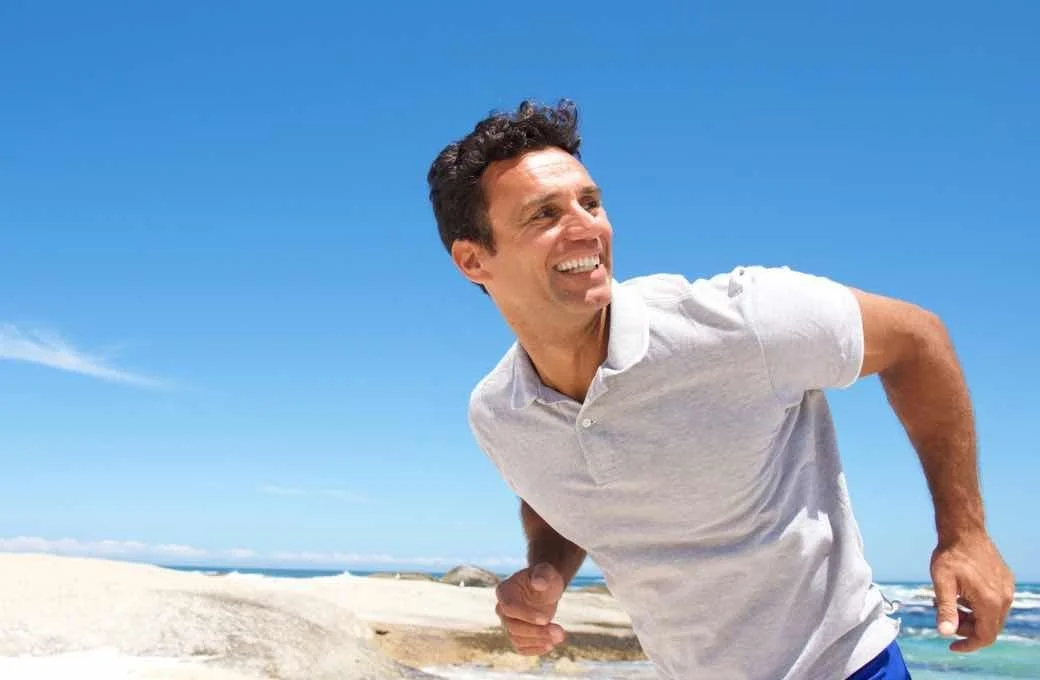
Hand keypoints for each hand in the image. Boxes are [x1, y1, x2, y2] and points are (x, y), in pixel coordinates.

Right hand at [495, 562, 567, 654]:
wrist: (546, 589)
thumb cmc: (545, 577)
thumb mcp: (547, 572)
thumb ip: (542, 574)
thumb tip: (538, 583)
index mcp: (504, 591)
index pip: (509, 607)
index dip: (526, 615)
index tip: (546, 619)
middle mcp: (502, 609)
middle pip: (513, 626)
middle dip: (537, 631)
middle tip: (560, 632)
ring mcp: (508, 624)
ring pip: (517, 639)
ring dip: (539, 640)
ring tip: (560, 635)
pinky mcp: (516, 635)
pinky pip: (521, 648)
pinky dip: (535, 649)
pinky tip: (550, 645)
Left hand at [931, 531, 1014, 651]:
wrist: (964, 530)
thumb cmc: (950, 555)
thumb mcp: (942, 583)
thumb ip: (946, 609)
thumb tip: (945, 632)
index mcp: (990, 601)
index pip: (985, 636)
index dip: (968, 644)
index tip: (951, 645)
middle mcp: (1004, 597)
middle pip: (989, 627)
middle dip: (967, 628)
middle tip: (945, 617)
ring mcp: (1007, 588)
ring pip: (992, 615)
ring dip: (972, 616)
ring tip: (948, 602)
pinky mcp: (1006, 581)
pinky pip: (996, 602)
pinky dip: (979, 605)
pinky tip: (961, 594)